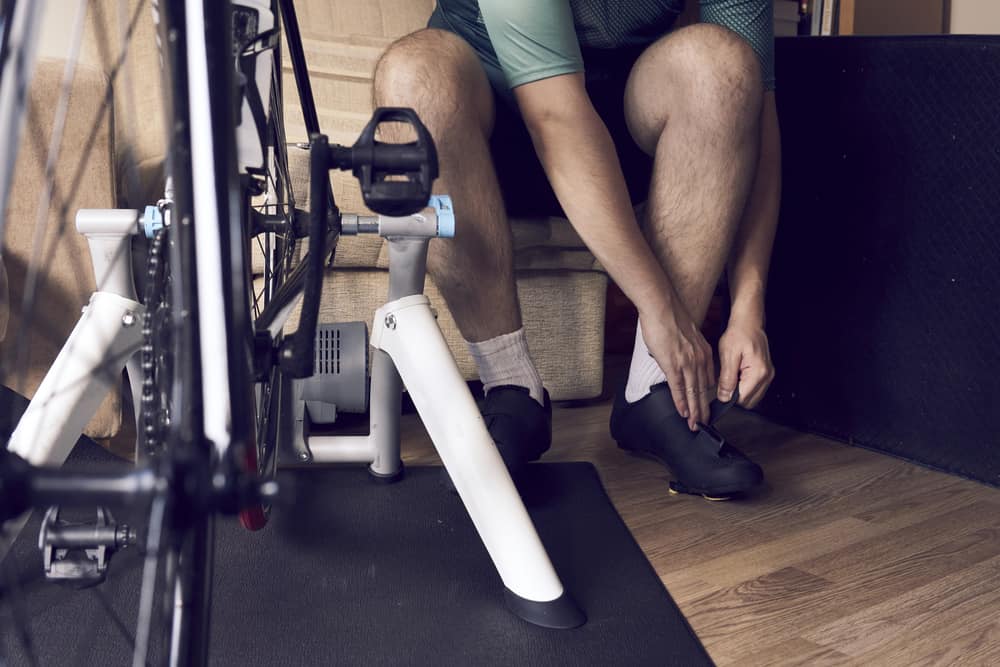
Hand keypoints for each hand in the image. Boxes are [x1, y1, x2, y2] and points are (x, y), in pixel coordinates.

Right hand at [638, 303, 715, 431]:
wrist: (662, 306)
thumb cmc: (668, 316)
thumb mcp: (685, 334)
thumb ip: (686, 347)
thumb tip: (677, 354)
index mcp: (702, 351)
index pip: (708, 379)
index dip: (707, 395)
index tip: (706, 405)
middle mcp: (699, 359)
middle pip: (704, 390)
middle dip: (703, 408)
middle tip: (704, 423)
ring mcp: (687, 363)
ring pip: (694, 393)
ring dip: (694, 411)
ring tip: (695, 424)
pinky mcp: (673, 364)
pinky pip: (679, 388)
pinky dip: (682, 402)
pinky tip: (683, 413)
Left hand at [717, 318, 774, 409]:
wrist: (748, 323)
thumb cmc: (739, 334)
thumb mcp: (728, 355)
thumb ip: (726, 379)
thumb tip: (724, 397)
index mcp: (758, 372)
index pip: (742, 399)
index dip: (729, 397)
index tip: (721, 389)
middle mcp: (767, 376)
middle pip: (749, 402)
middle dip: (735, 396)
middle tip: (726, 381)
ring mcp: (768, 375)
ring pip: (752, 398)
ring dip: (740, 392)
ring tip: (733, 376)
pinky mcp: (766, 374)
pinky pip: (755, 390)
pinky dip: (745, 387)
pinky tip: (738, 376)